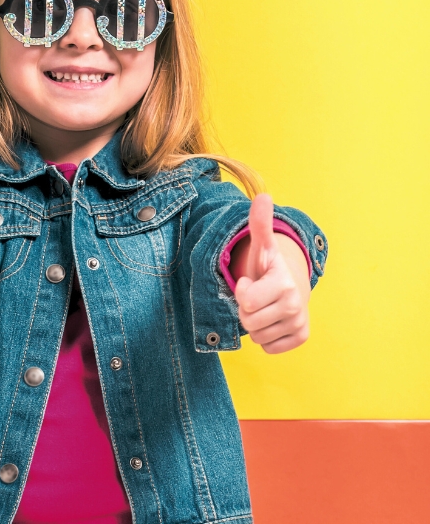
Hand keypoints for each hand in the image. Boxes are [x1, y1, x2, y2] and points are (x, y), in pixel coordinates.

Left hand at [233, 194, 310, 353]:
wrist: (291, 286)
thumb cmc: (269, 267)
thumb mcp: (261, 247)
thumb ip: (258, 223)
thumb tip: (263, 196)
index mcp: (284, 284)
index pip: (245, 301)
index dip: (243, 291)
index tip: (253, 281)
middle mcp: (296, 306)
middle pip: (248, 321)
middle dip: (246, 309)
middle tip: (258, 296)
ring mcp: (300, 324)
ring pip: (256, 336)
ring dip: (255, 323)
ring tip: (265, 306)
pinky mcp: (301, 338)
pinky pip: (268, 348)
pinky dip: (266, 337)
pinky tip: (272, 320)